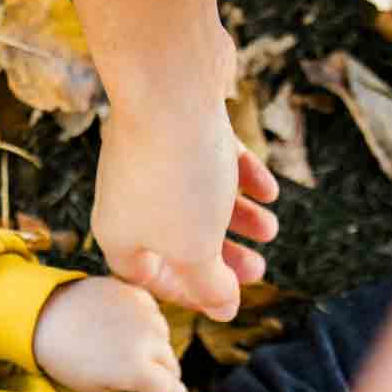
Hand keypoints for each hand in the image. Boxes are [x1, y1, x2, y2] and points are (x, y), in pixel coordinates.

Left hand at [35, 277, 190, 391]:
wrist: (43, 316)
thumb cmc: (65, 362)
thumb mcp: (96, 391)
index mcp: (137, 370)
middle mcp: (148, 340)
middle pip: (172, 366)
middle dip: (165, 378)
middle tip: (150, 383)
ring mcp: (146, 314)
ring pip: (165, 340)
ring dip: (157, 351)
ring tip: (132, 354)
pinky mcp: (138, 294)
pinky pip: (154, 317)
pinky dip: (147, 327)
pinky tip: (127, 331)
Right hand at [94, 80, 279, 322]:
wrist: (169, 81)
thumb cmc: (177, 175)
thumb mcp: (196, 247)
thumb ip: (211, 283)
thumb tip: (224, 310)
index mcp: (120, 233)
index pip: (149, 278)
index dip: (189, 295)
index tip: (225, 300)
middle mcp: (128, 197)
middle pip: (177, 239)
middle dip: (222, 257)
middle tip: (258, 268)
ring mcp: (152, 156)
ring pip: (197, 198)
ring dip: (237, 217)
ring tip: (271, 228)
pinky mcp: (178, 122)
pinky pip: (210, 159)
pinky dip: (240, 176)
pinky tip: (270, 190)